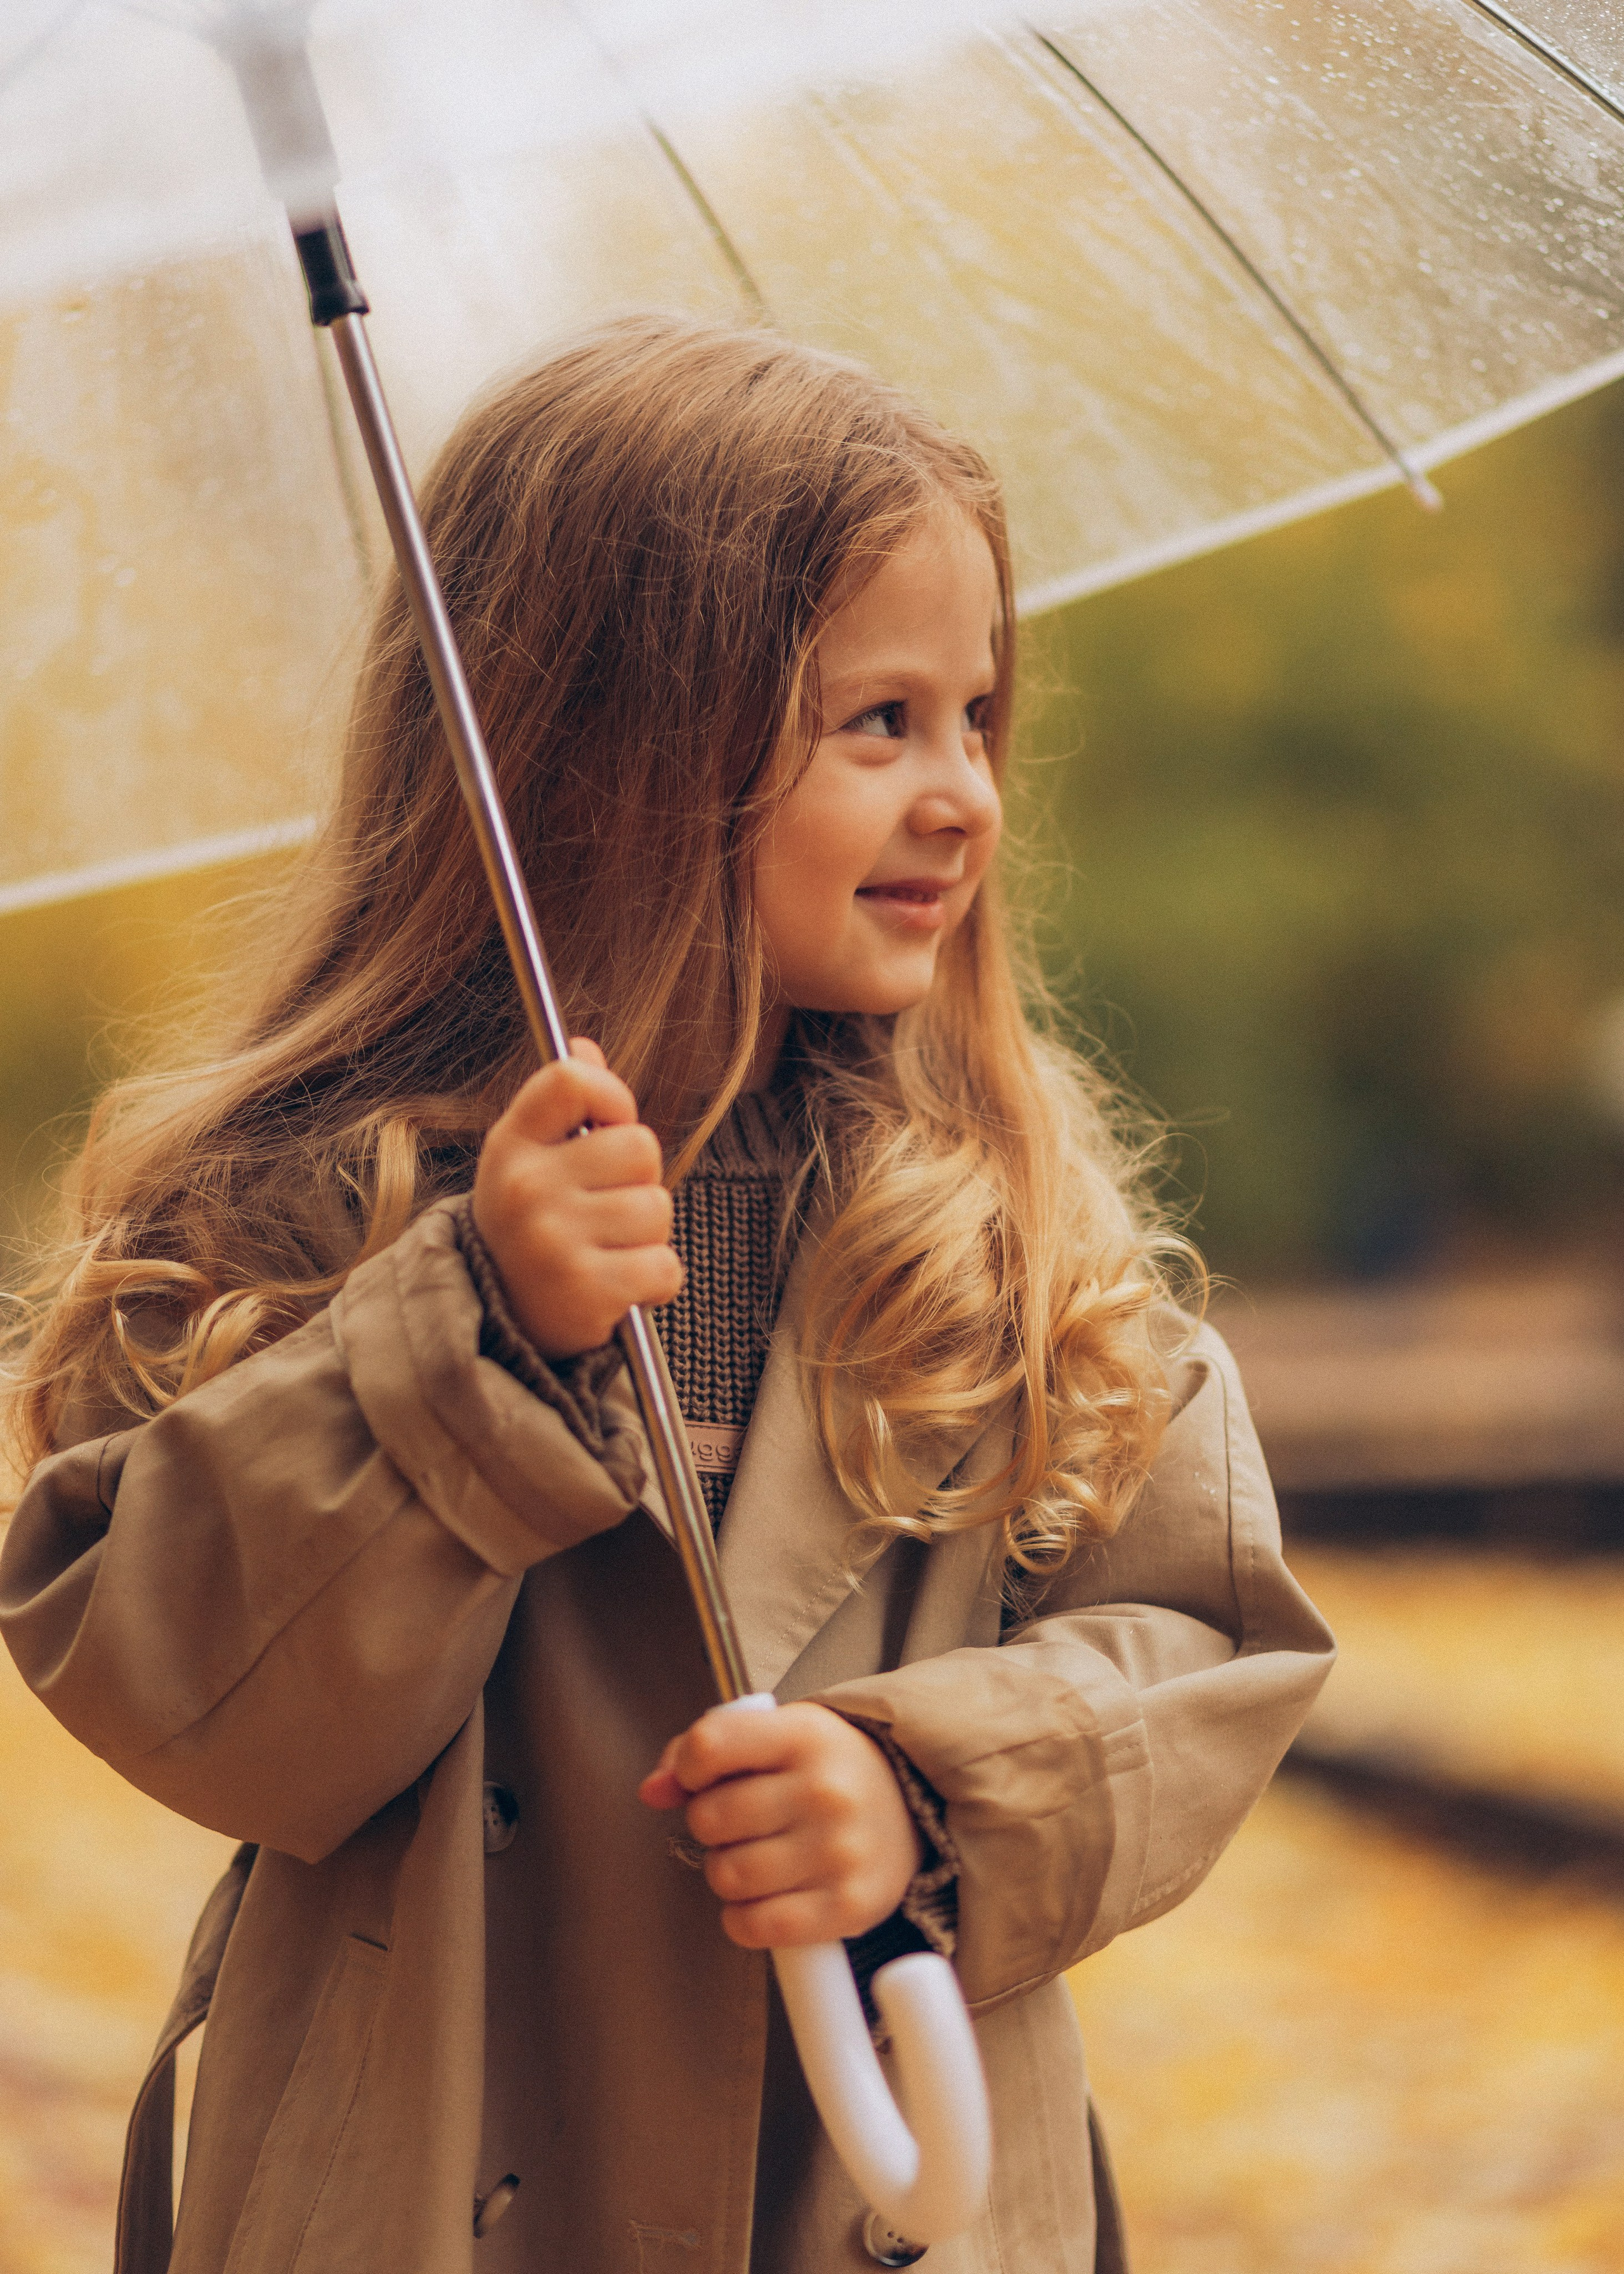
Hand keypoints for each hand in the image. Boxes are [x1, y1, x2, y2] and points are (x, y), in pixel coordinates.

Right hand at [472, 1038, 680, 1358]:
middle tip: (605, 1210)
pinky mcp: (586, 1291)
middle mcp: (526, 1189)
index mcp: (511, 1147)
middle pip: (639, 1146)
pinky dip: (655, 1281)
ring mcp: (554, 1241)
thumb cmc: (527, 1230)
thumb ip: (561, 1106)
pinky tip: (620, 1287)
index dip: (612, 1096)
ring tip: (607, 1252)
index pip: (572, 1080)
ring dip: (647, 1236)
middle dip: (638, 1180)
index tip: (612, 1125)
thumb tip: (587, 1045)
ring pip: (657, 1208)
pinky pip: (664, 1266)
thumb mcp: (527, 1162)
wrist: (498, 1323)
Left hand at [638, 1703, 923, 1947]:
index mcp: (804, 1735)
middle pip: (709, 1818)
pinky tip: (764, 1897)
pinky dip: (744, 1919)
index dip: (688, 1767)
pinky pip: (756, 1926)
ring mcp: (839, 1851)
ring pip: (727, 1875)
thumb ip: (704, 1750)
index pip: (709, 1745)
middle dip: (710, 1824)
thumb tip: (652, 1791)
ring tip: (757, 1856)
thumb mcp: (776, 1735)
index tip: (701, 1776)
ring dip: (727, 1872)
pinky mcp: (848, 1906)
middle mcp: (824, 1790)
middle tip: (741, 1821)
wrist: (912, 1802)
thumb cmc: (827, 1767)